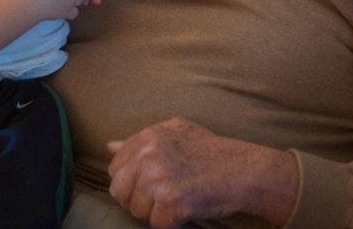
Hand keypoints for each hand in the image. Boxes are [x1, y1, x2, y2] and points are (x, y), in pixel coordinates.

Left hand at [106, 117, 298, 228]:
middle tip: (163, 196)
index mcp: (147, 137)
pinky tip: (187, 209)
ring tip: (179, 199)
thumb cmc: (211, 151)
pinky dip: (171, 223)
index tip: (152, 182)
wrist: (243, 170)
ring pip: (137, 211)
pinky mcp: (171, 202)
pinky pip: (157, 224)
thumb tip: (110, 147)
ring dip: (156, 212)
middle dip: (137, 199)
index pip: (115, 168)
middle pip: (118, 191)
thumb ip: (139, 140)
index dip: (131, 181)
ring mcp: (159, 178)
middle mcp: (149, 155)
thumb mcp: (175, 132)